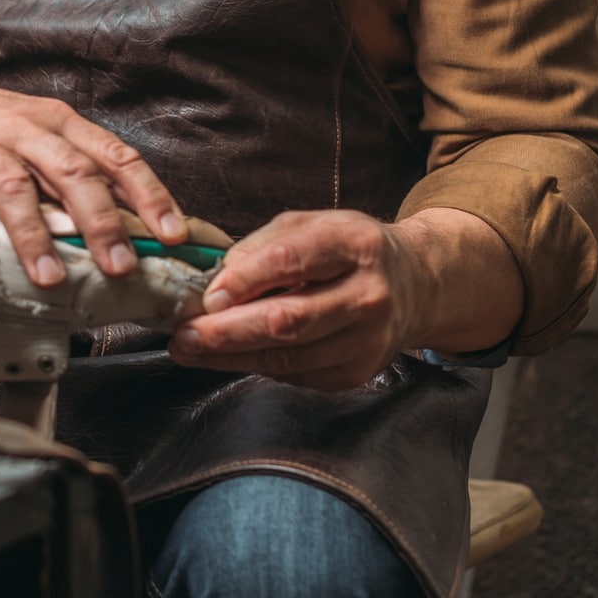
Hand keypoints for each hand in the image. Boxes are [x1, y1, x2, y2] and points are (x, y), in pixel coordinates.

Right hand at [0, 0, 188, 287]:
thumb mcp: (37, 129)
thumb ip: (78, 168)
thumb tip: (134, 222)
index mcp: (56, 123)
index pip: (115, 156)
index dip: (149, 195)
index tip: (174, 233)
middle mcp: (21, 133)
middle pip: (71, 174)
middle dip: (100, 223)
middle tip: (121, 267)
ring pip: (12, 189)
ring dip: (35, 236)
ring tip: (52, 279)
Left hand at [167, 209, 424, 391]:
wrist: (414, 285)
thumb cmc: (349, 249)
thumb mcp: (313, 225)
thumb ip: (266, 245)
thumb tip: (218, 277)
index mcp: (355, 245)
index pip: (292, 261)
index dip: (244, 280)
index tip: (206, 294)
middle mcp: (368, 295)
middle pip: (288, 320)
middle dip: (227, 332)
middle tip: (183, 335)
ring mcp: (367, 340)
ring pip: (288, 356)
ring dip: (231, 356)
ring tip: (190, 349)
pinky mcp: (357, 372)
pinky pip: (296, 373)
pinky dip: (257, 365)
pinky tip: (228, 356)